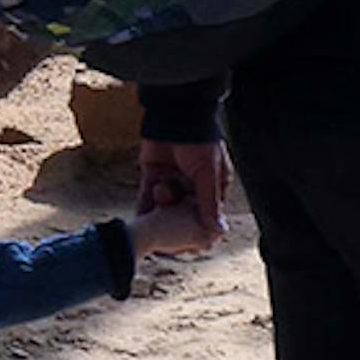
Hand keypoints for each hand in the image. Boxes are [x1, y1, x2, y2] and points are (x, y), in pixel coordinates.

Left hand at [134, 139, 238, 253]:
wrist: (174, 116)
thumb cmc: (198, 143)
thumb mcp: (207, 175)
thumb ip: (209, 204)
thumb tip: (218, 232)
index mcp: (212, 183)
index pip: (207, 212)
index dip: (199, 227)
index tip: (193, 244)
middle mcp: (192, 183)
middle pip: (184, 212)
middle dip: (176, 221)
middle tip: (170, 239)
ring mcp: (172, 178)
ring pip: (165, 205)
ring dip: (161, 209)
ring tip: (160, 206)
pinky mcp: (152, 173)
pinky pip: (147, 195)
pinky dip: (145, 206)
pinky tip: (141, 219)